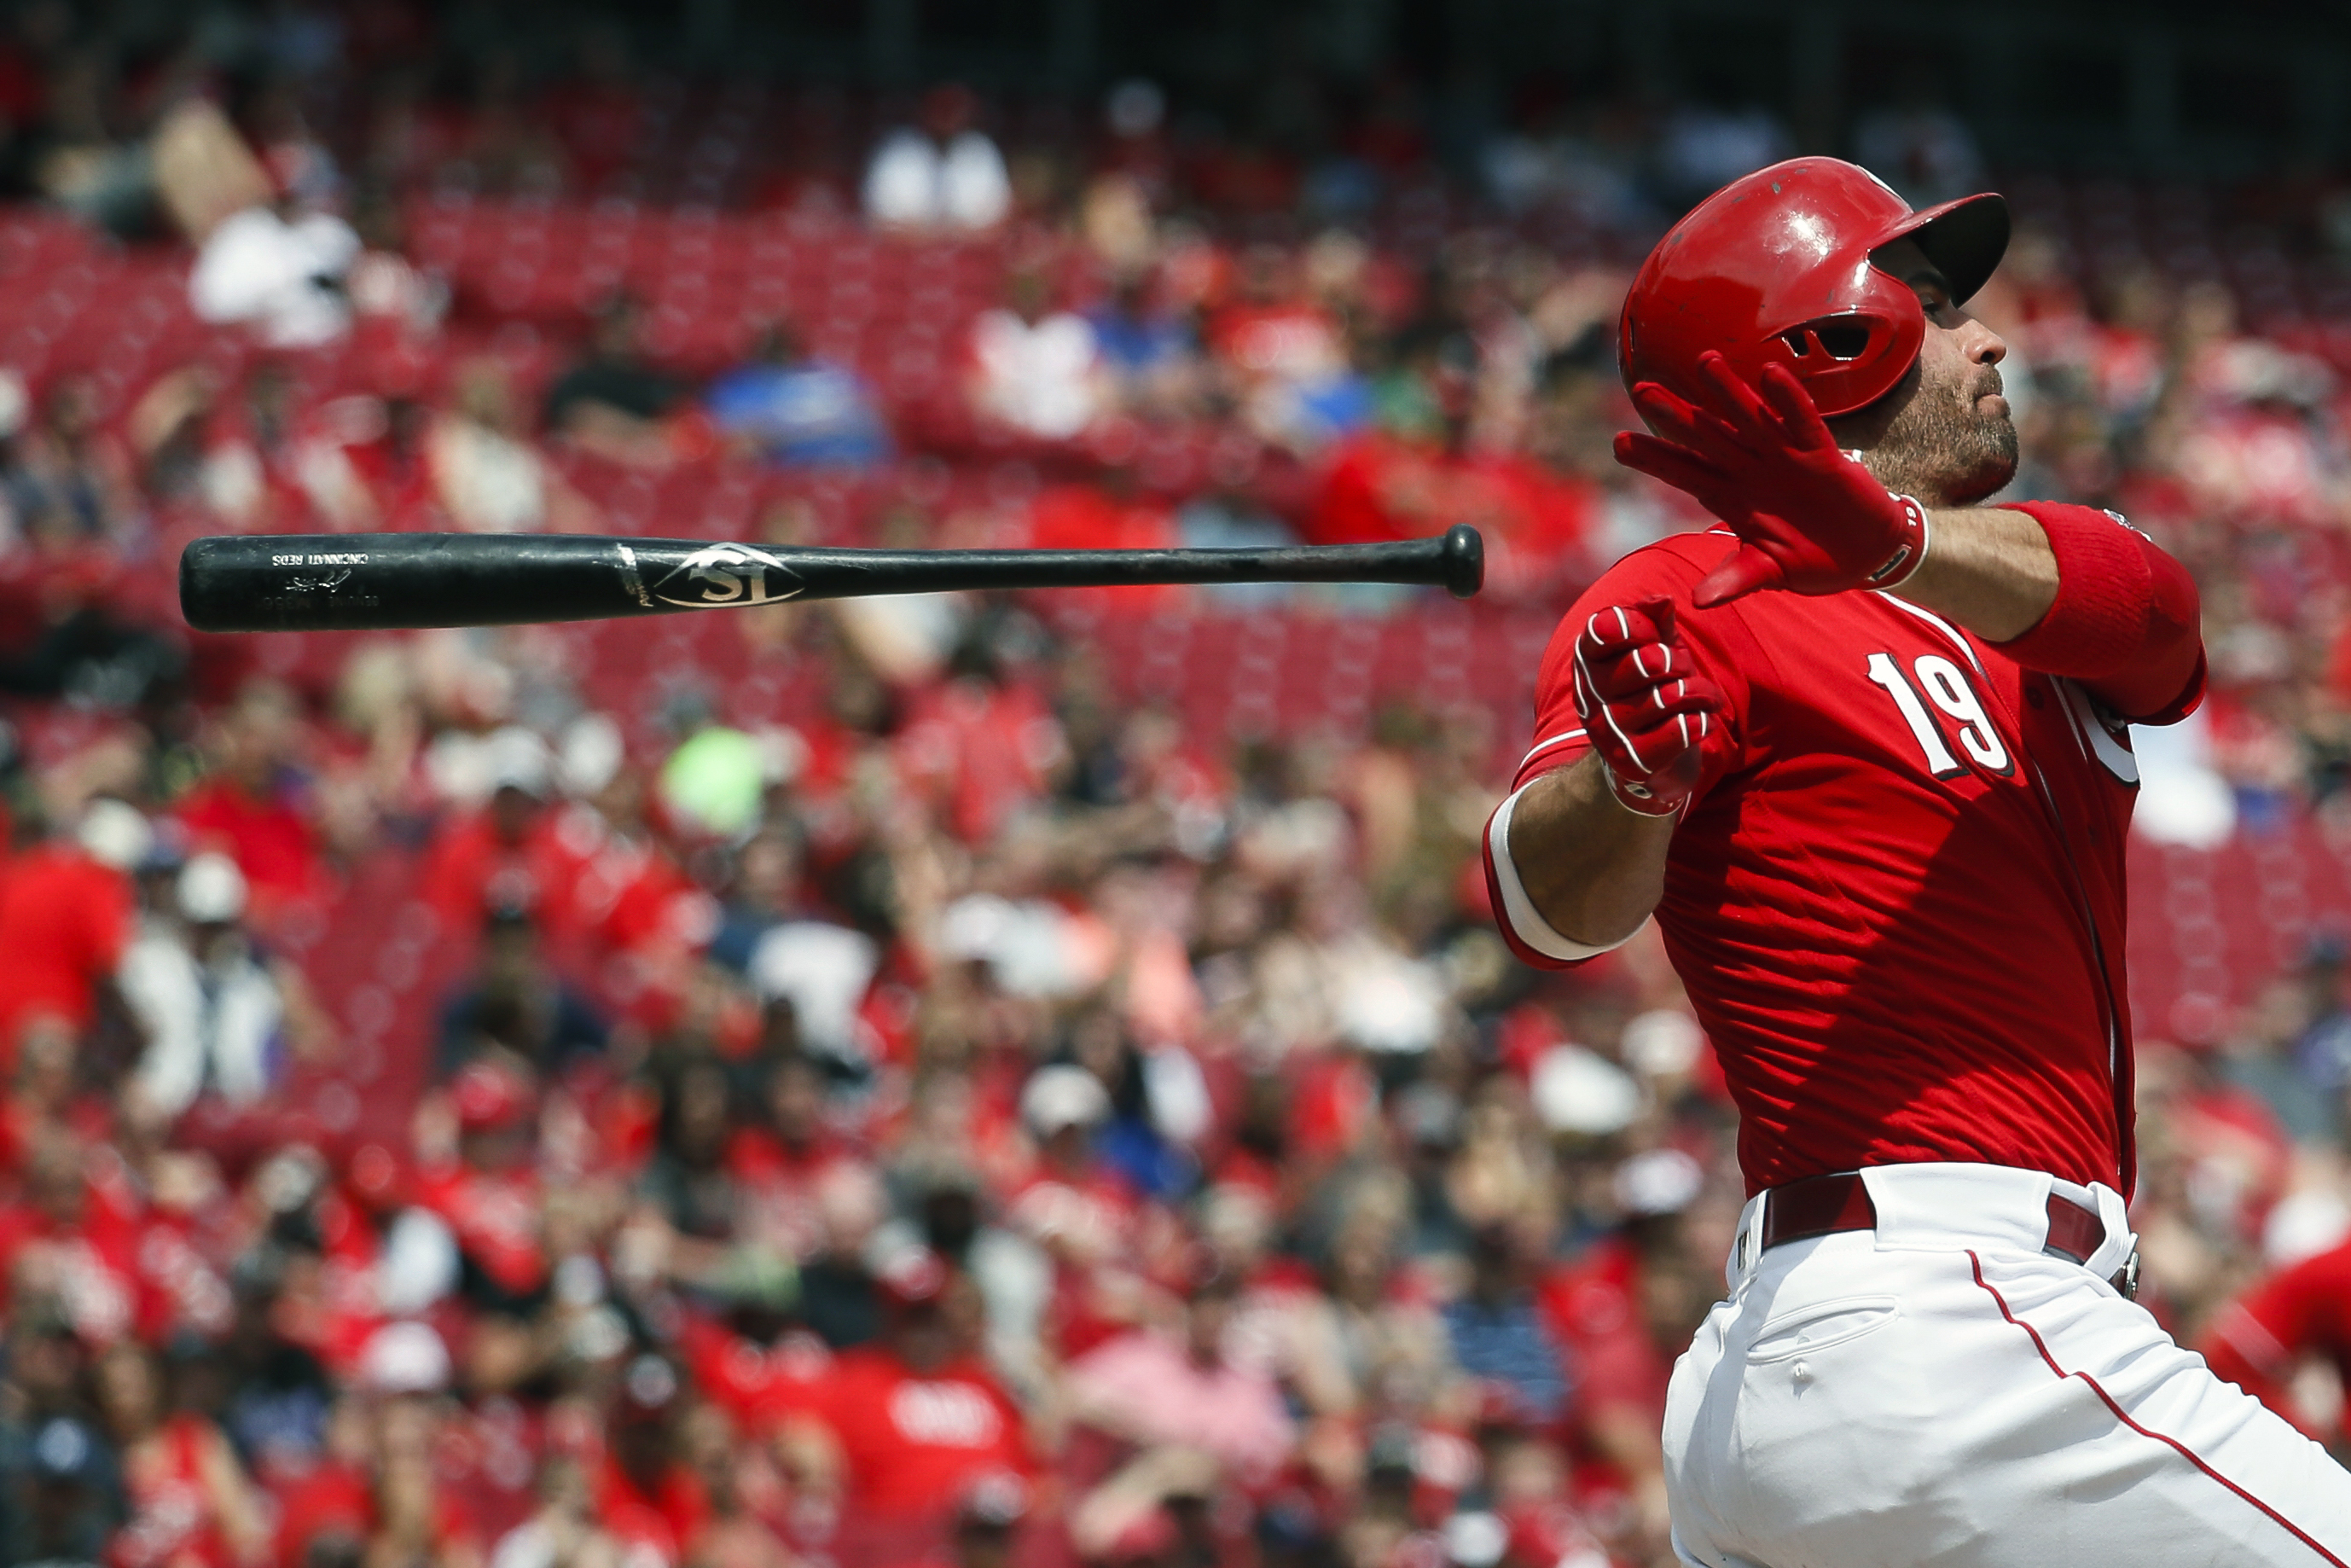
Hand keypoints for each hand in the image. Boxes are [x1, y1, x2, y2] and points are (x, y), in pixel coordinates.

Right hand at [1571, 595, 1723, 816]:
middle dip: (1680, 663)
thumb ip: (1655, 622)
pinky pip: (1681, 731)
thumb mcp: (1654, 649)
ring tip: (1702, 697)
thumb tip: (1661, 600)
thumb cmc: (1651, 691)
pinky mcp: (1632, 762)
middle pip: (1649, 662)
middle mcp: (1588, 696)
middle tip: (1685, 671)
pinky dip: (1700, 722)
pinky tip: (1698, 723)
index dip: (1640, 625)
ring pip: (1670, 697)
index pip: (1606, 627)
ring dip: (1699, 694)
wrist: (1645, 761)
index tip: (1657, 635)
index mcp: (1587, 661)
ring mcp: (1607, 732)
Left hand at [1613, 351, 1928, 606]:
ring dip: (1728, 392)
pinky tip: (1769, 374)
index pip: (1685, 472)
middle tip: (1641, 389)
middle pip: (1707, 438)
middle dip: (1676, 415)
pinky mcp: (1821, 456)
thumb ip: (1735, 581)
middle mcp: (1751, 470)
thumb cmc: (1810, 559)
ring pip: (1750, 419)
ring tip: (1704, 361)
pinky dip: (1788, 400)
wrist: (1865, 553)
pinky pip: (1802, 423)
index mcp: (1732, 497)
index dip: (1654, 458)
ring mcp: (1785, 459)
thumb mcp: (1768, 573)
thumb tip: (1699, 602)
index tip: (1618, 443)